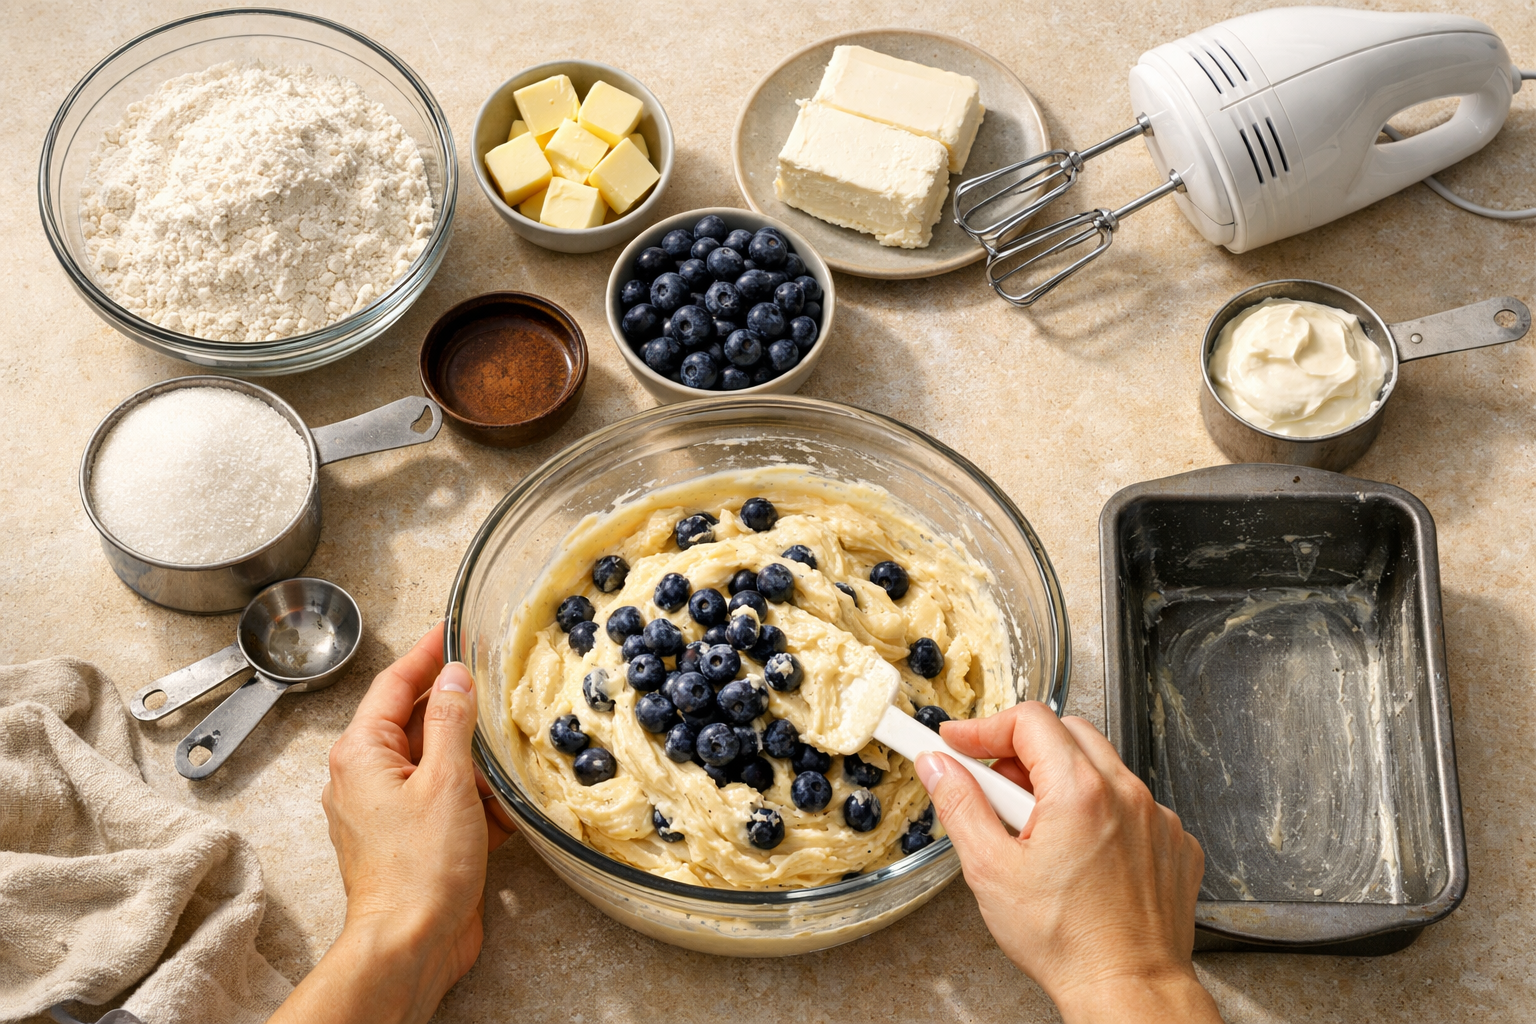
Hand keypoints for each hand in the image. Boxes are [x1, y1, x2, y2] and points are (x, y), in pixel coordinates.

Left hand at [270, 622, 514, 1023]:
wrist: (411, 944)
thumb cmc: (418, 868)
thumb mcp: (445, 780)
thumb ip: (451, 721)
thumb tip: (454, 676)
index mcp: (362, 754)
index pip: (394, 684)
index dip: (426, 654)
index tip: (451, 628)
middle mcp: (368, 778)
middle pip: (415, 721)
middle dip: (456, 702)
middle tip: (492, 672)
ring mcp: (389, 810)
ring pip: (436, 761)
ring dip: (473, 751)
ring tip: (511, 728)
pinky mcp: (414, 839)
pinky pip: (446, 799)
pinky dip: (476, 793)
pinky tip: (509, 792)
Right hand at [915, 702, 1220, 1023]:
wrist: (1128, 989)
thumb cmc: (1067, 942)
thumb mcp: (991, 870)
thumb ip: (960, 805)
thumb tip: (937, 766)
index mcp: (1080, 792)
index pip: (1029, 720)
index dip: (985, 727)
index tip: (959, 742)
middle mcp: (1126, 794)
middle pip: (1067, 733)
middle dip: (1023, 749)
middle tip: (995, 785)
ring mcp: (1157, 817)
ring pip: (1102, 767)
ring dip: (1063, 780)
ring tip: (1037, 829)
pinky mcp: (1174, 842)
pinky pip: (1133, 803)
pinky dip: (1102, 811)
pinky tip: (1081, 851)